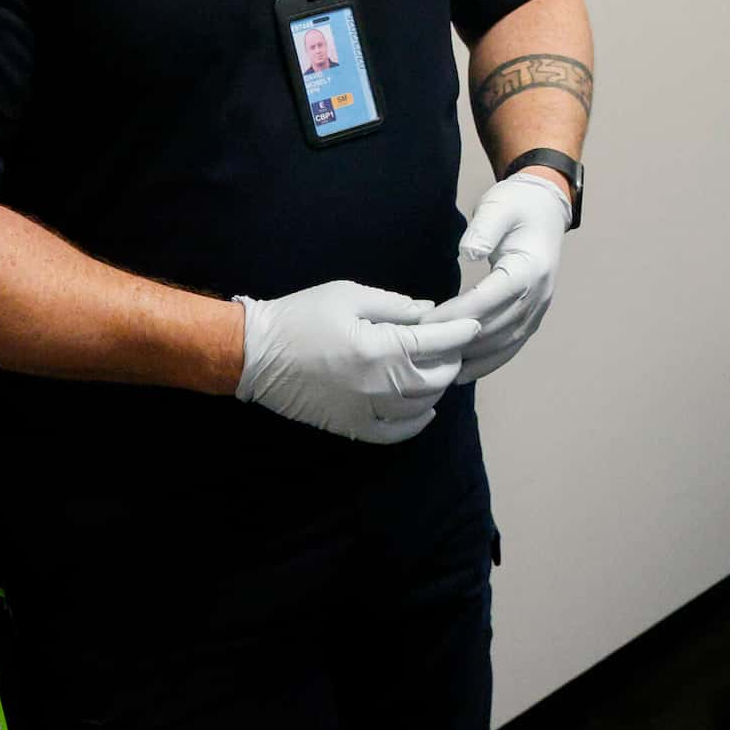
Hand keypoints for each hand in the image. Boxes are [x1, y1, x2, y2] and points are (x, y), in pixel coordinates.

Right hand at [235, 281, 482, 444]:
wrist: (255, 354)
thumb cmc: (301, 317)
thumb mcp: (350, 295)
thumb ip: (394, 305)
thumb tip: (429, 311)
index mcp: (382, 349)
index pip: (438, 342)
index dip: (461, 332)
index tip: (474, 325)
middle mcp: (380, 385)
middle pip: (437, 377)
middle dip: (451, 358)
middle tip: (451, 344)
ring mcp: (366, 410)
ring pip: (423, 405)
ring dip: (436, 387)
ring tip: (436, 369)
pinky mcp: (352, 427)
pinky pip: (396, 433)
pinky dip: (417, 423)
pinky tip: (425, 408)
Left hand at [433, 173, 571, 379]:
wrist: (546, 209)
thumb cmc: (517, 205)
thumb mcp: (498, 206)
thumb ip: (484, 228)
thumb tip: (468, 252)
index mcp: (529, 269)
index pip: (487, 300)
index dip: (455, 314)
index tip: (424, 322)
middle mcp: (539, 294)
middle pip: (495, 328)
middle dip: (458, 340)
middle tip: (421, 348)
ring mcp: (539, 307)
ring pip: (504, 343)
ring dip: (472, 357)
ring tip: (438, 366)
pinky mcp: (534, 314)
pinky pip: (513, 344)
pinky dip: (489, 361)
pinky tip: (463, 371)